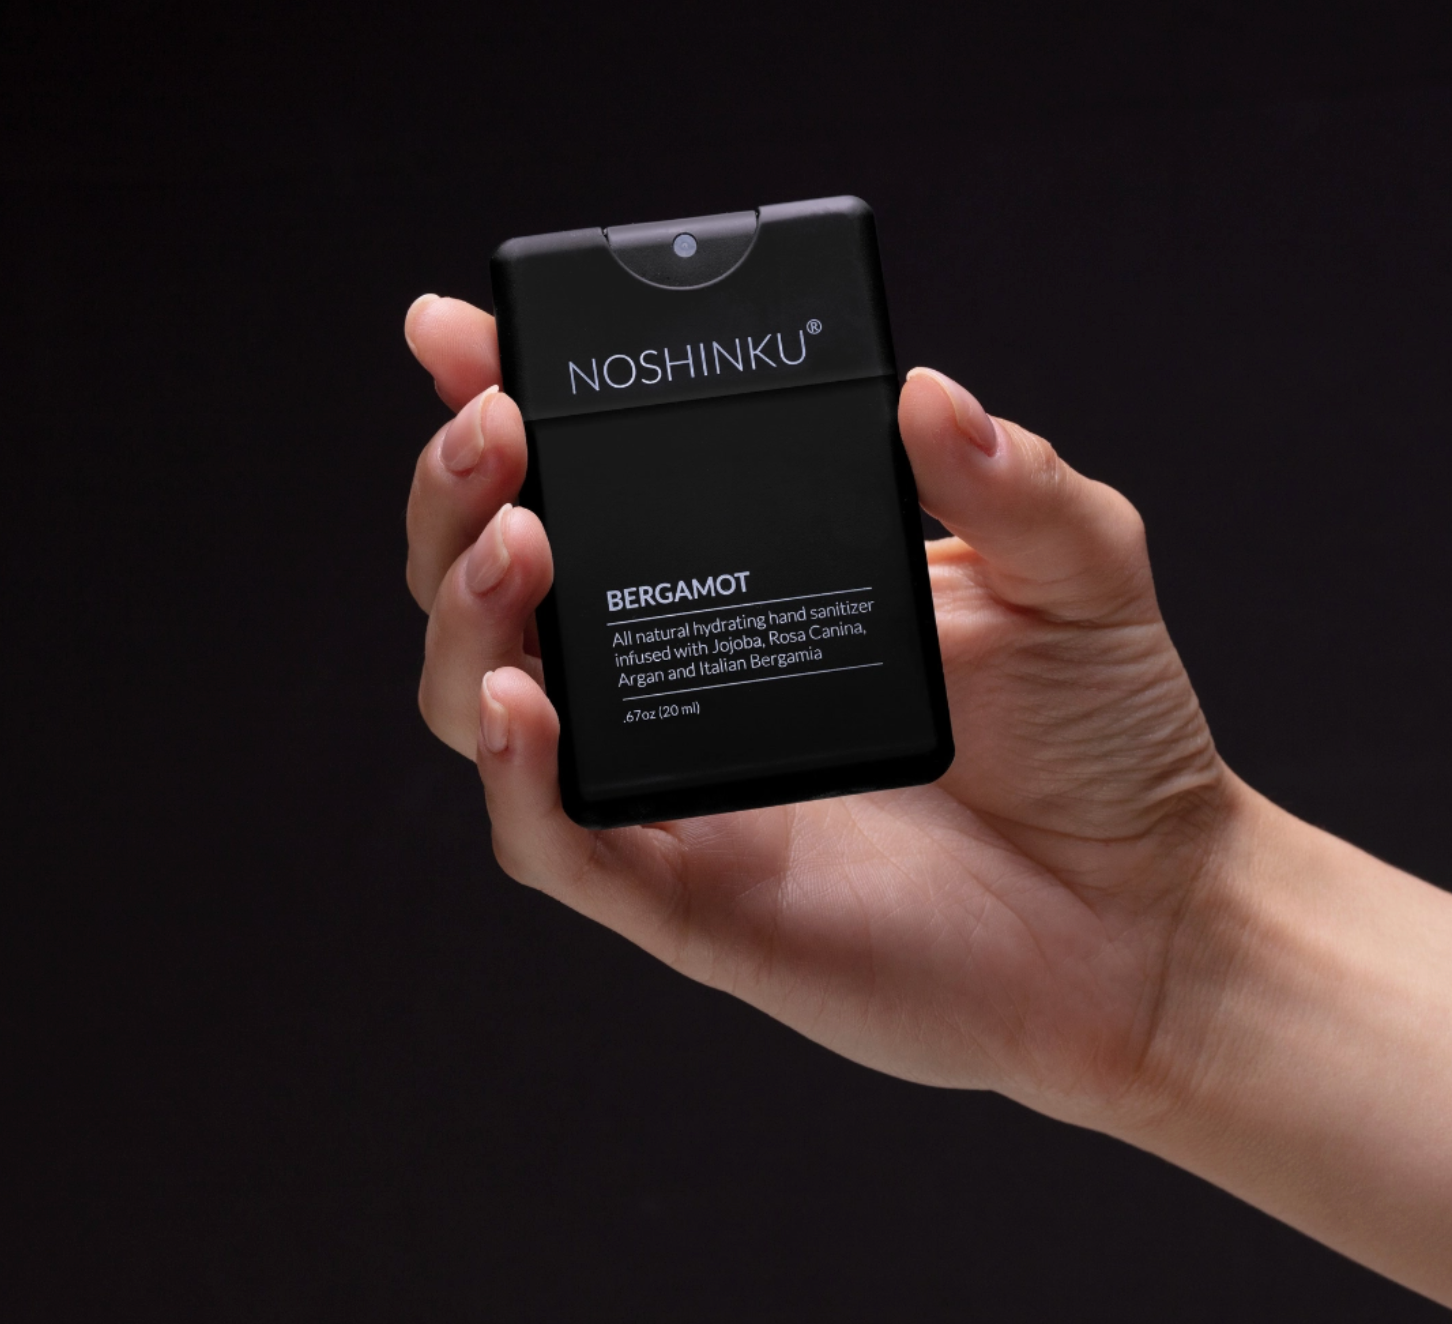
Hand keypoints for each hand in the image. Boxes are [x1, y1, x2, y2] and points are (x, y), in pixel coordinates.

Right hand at [402, 293, 1233, 1129]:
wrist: (1145, 914)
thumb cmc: (1106, 747)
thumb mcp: (1072, 574)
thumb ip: (1012, 481)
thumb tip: (928, 391)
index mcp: (750, 580)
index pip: (593, 485)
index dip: (505, 406)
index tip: (462, 333)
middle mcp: (686, 674)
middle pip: (499, 586)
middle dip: (457, 497)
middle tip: (493, 430)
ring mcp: (674, 784)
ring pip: (485, 703)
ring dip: (463, 618)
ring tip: (517, 544)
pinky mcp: (684, 893)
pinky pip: (554, 840)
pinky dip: (514, 776)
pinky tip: (525, 702)